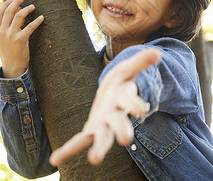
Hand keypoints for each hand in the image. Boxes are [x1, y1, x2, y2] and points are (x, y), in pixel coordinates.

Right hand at [0, 0, 43, 78]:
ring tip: (33, 6)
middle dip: (16, 2)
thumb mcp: (1, 42)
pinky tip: (42, 18)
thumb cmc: (9, 55)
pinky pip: (30, 26)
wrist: (12, 68)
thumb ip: (3, 31)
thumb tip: (8, 20)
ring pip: (18, 16)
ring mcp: (11, 35)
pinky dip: (37, 21)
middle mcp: (2, 32)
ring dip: (26, 9)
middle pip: (9, 11)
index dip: (5, 4)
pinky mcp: (20, 40)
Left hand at [49, 48, 160, 165]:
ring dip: (100, 148)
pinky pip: (79, 141)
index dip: (135, 103)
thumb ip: (140, 62)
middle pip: (119, 122)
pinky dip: (67, 150)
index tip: (142, 109)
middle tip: (126, 140)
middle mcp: (116, 115)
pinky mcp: (91, 130)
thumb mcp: (128, 70)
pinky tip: (55, 159)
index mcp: (124, 98)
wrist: (112, 97)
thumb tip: (157, 52)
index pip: (130, 100)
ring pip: (103, 137)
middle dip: (123, 130)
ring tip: (95, 160)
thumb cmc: (121, 84)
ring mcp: (104, 125)